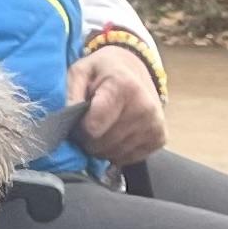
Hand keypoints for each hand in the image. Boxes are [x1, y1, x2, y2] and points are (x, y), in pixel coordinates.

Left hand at [75, 52, 167, 166]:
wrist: (135, 69)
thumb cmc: (103, 72)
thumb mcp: (81, 71)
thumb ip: (71, 94)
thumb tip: (67, 120)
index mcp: (124, 87)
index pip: (92, 128)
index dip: (80, 127)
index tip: (81, 117)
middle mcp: (144, 107)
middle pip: (102, 144)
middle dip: (90, 139)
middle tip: (91, 123)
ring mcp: (155, 125)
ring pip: (115, 154)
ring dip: (103, 147)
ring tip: (105, 127)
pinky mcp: (160, 138)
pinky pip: (128, 159)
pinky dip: (118, 151)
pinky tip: (118, 134)